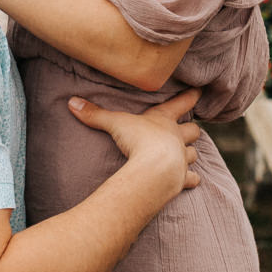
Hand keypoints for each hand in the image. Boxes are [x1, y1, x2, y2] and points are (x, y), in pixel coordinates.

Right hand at [66, 89, 204, 198]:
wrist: (154, 169)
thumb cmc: (139, 140)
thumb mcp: (115, 123)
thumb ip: (95, 114)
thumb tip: (72, 102)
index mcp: (164, 120)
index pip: (182, 103)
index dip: (190, 97)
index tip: (199, 91)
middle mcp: (177, 138)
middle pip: (193, 131)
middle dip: (192, 130)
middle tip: (191, 129)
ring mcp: (182, 159)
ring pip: (193, 154)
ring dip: (190, 154)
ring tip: (187, 155)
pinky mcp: (182, 178)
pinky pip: (192, 178)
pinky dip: (191, 179)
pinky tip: (190, 180)